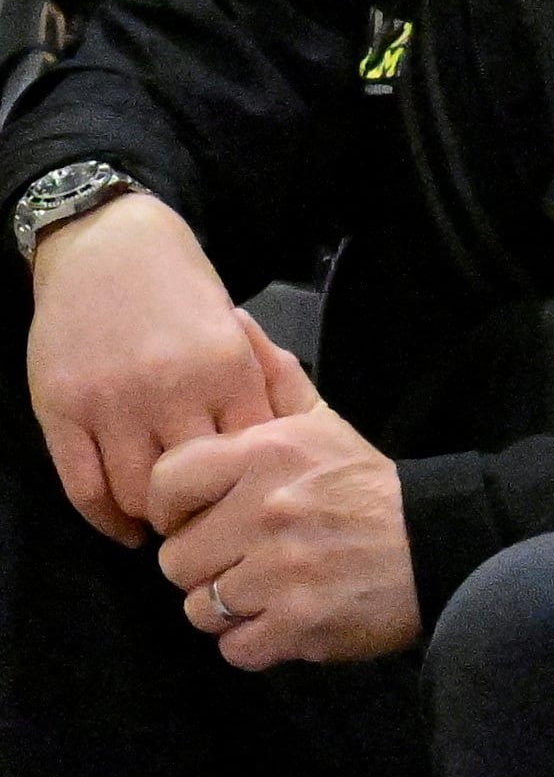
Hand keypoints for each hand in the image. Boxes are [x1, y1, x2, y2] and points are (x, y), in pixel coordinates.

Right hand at [23, 190, 269, 544]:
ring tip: (168, 524)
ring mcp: (111, 402)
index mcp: (227, 372)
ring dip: (155, 519)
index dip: (252, 494)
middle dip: (207, 514)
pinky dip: (105, 519)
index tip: (252, 508)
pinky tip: (125, 528)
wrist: (111, 248)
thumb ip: (252, 397)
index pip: (250, 462)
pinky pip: (83, 487)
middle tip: (211, 526)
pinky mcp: (60, 409)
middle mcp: (170, 390)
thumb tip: (270, 467)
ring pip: (137, 495)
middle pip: (197, 486)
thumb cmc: (184, 294)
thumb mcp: (237, 338)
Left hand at [146, 323, 418, 668]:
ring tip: (265, 591)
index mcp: (265, 455)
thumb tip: (231, 320)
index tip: (203, 516)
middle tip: (245, 559)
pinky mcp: (300, 626)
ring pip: (199, 607)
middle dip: (205, 564)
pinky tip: (282, 621)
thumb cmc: (372, 488)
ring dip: (226, 607)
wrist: (445, 545)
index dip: (175, 508)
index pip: (164, 484)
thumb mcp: (323, 423)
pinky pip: (235, 648)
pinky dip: (253, 643)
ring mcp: (282, 573)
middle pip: (175, 559)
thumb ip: (273, 376)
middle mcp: (267, 511)